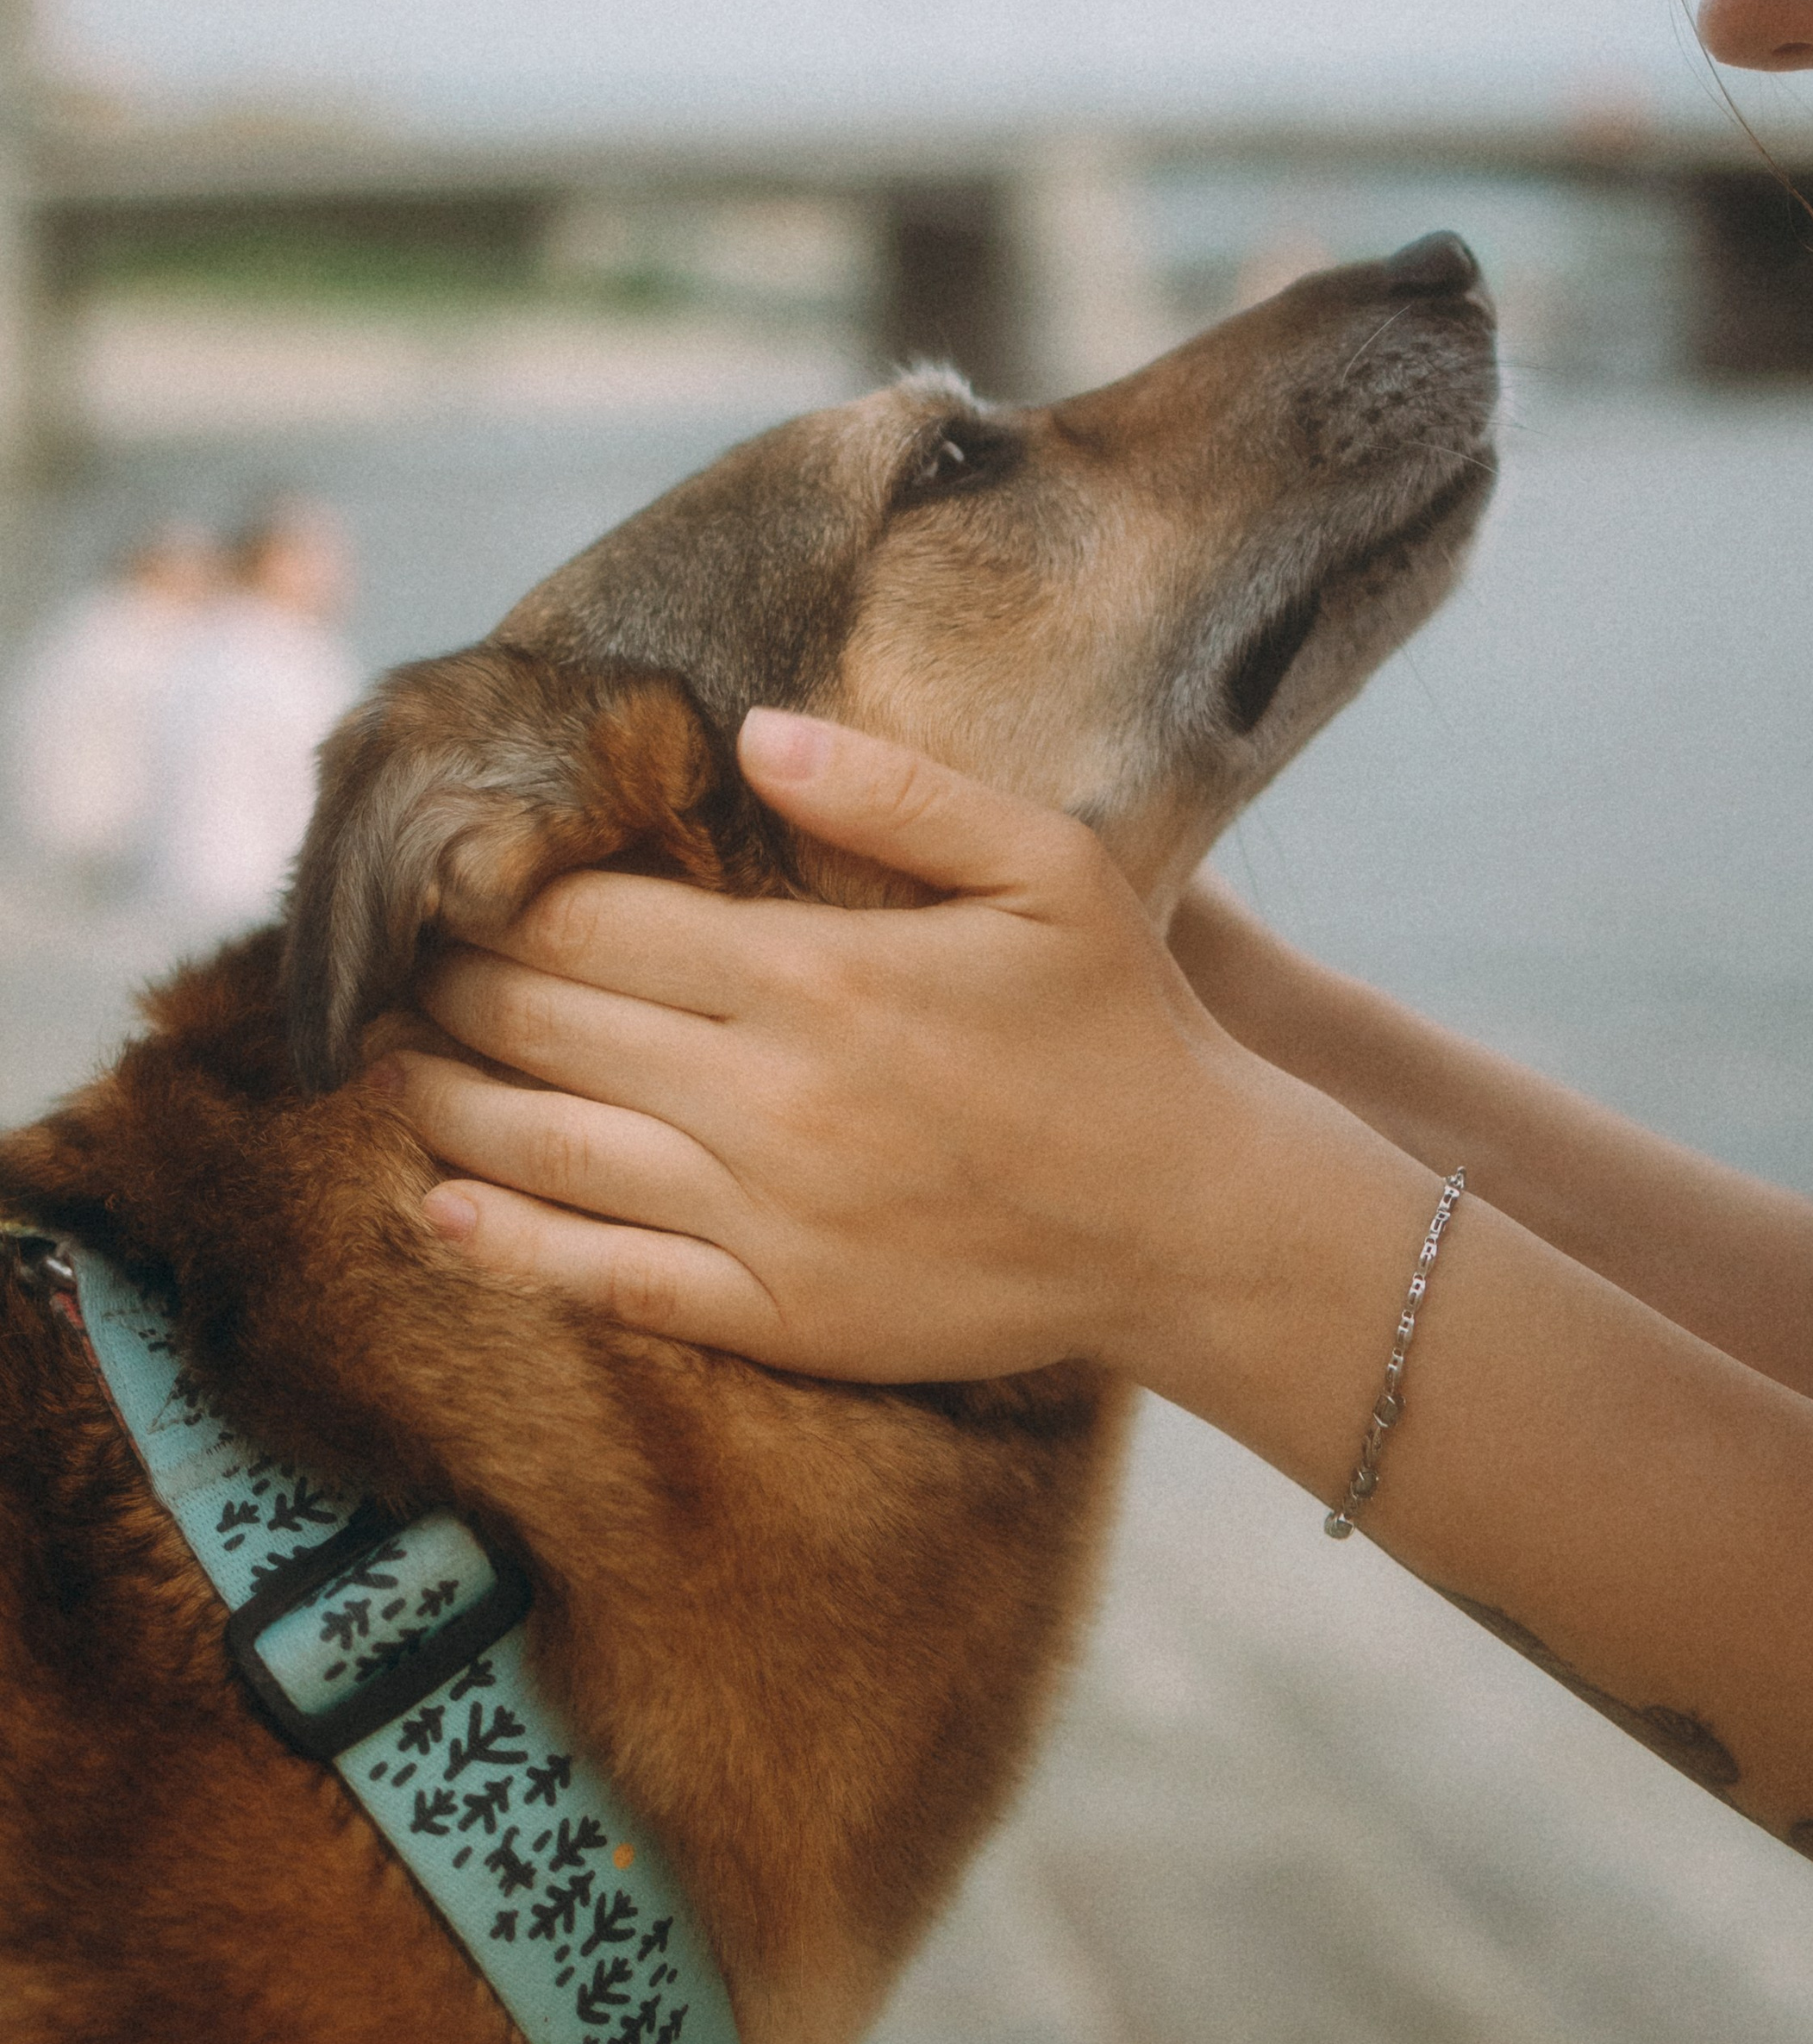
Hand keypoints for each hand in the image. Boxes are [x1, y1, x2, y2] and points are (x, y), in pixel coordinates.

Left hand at [375, 710, 1304, 1383]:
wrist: (1191, 1218)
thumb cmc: (1120, 1023)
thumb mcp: (1045, 864)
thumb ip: (895, 792)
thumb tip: (751, 731)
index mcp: (816, 973)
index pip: (595, 923)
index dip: (502, 900)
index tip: (453, 880)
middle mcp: (767, 1096)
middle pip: (546, 1026)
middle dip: (452, 988)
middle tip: (397, 963)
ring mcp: (765, 1216)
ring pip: (545, 1150)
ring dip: (445, 1100)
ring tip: (391, 1063)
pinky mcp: (779, 1313)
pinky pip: (605, 1280)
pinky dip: (506, 1242)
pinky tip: (440, 1207)